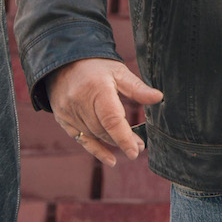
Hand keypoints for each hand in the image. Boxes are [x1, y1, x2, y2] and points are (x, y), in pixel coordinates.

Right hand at [45, 57, 163, 165]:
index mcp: (97, 88)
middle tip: (139, 146)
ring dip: (112, 144)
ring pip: (94, 135)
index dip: (124, 137)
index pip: (111, 119)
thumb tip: (158, 98)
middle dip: (122, 141)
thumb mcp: (119, 72)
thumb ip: (137, 88)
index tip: (136, 150)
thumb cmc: (96, 66)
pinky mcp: (63, 119)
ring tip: (130, 146)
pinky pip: (81, 139)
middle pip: (103, 130)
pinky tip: (111, 159)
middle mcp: (79, 101)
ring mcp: (69, 112)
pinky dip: (96, 150)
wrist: (63, 62)